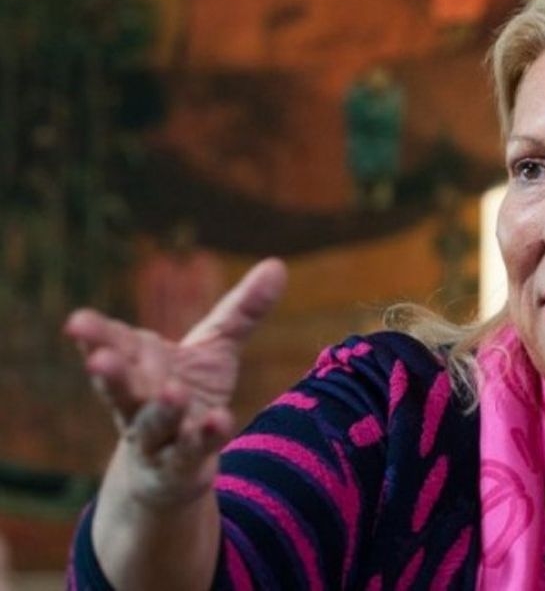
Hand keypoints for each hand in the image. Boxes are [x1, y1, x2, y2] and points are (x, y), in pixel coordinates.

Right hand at [64, 258, 286, 506]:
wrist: (173, 471)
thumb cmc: (190, 394)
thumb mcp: (217, 350)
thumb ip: (242, 312)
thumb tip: (276, 265)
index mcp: (139, 365)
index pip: (112, 345)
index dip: (94, 334)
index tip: (77, 322)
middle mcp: (139, 400)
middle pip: (118, 387)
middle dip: (108, 373)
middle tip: (98, 358)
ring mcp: (156, 438)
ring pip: (152, 424)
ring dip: (162, 409)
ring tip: (173, 390)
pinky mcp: (178, 467)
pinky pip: (189, 453)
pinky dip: (203, 437)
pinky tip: (219, 420)